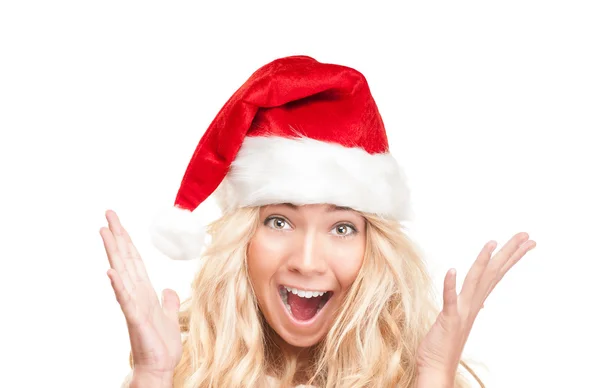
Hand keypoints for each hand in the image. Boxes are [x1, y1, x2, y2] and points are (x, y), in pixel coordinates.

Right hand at [100, 210, 181, 377]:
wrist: (160, 366)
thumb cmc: (162, 344)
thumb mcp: (170, 316)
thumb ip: (169, 301)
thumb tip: (169, 289)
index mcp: (144, 290)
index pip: (134, 259)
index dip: (127, 240)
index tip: (117, 222)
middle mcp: (136, 292)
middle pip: (125, 258)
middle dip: (117, 235)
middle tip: (108, 214)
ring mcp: (133, 304)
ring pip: (122, 272)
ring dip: (114, 252)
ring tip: (104, 232)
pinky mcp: (135, 318)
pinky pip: (126, 299)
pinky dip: (118, 285)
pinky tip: (111, 271)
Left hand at [416, 232, 536, 379]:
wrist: (437, 369)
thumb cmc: (444, 345)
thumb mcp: (459, 319)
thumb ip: (470, 307)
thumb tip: (482, 300)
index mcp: (475, 302)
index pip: (496, 274)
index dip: (510, 257)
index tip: (524, 242)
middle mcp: (472, 305)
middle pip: (493, 273)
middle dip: (509, 253)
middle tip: (525, 235)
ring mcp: (462, 312)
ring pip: (475, 282)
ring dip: (483, 262)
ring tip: (492, 243)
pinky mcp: (448, 320)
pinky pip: (450, 300)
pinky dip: (450, 286)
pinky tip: (452, 270)